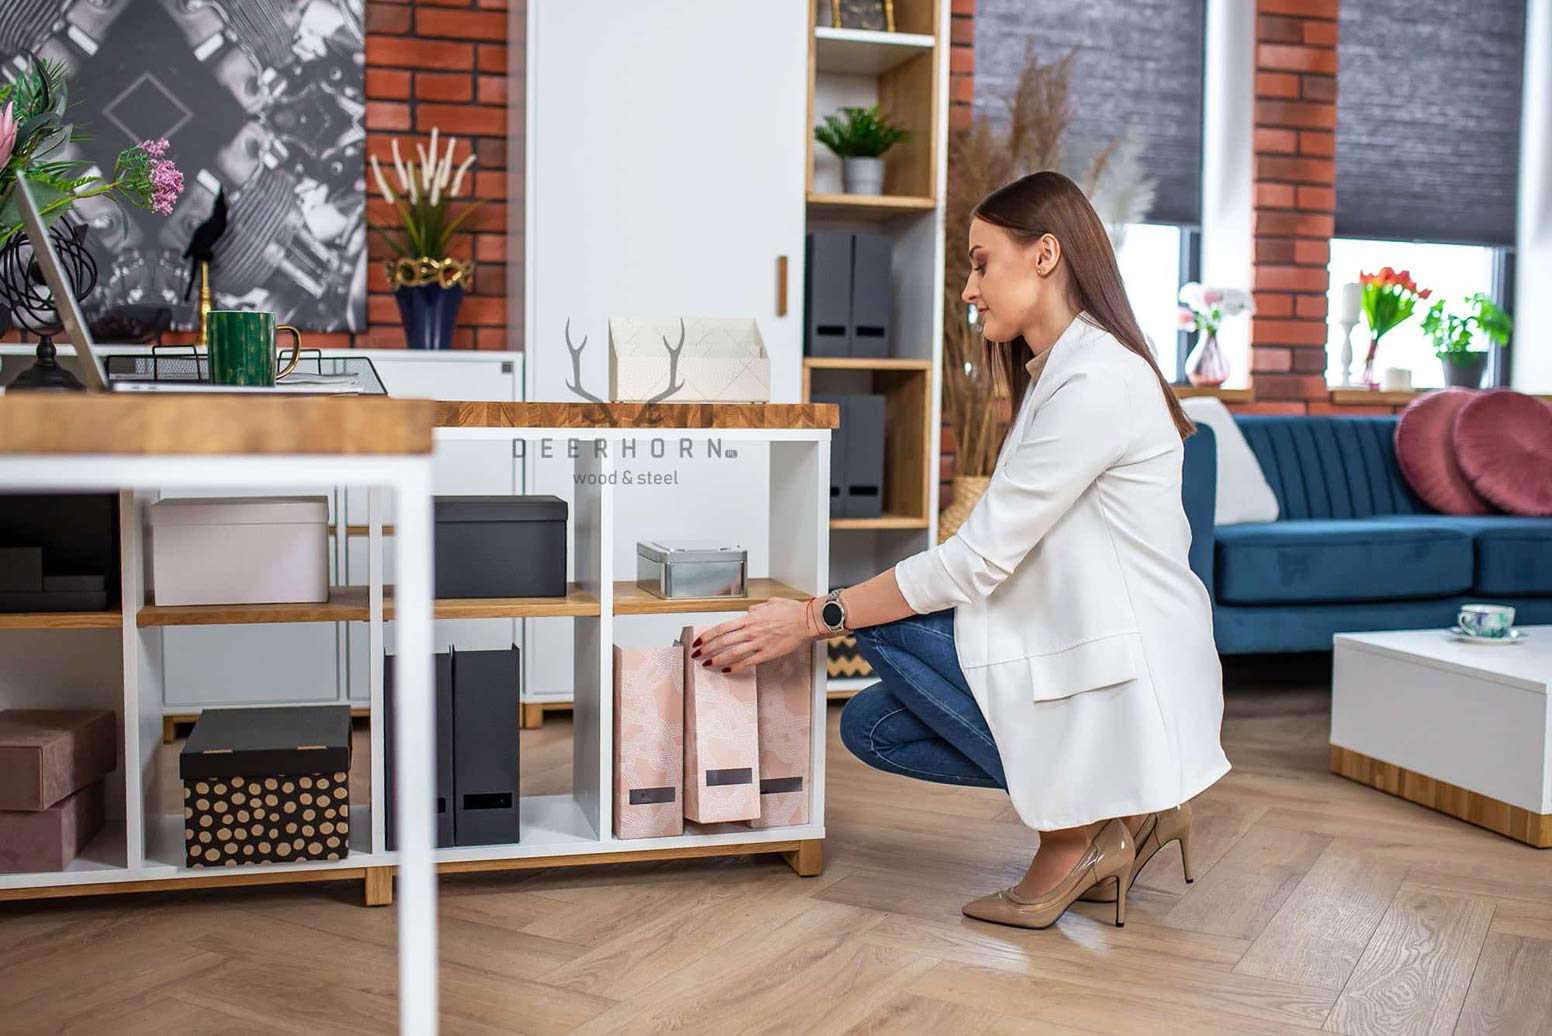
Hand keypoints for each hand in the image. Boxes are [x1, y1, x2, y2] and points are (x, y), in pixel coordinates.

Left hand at [691, 597, 821, 673]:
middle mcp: (750, 631)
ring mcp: (758, 644)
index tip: (699, 642)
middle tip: (697, 655)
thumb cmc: (791, 611)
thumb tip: (748, 613)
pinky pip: (747, 663)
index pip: (722, 628)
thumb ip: (756, 610)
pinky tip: (726, 671)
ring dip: (716, 660)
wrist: (806, 620)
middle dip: (707, 650)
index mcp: (749, 618)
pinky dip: (735, 668)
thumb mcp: (769, 603)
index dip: (707, 636)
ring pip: (731, 654)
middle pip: (723, 642)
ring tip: (707, 665)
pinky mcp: (767, 654)